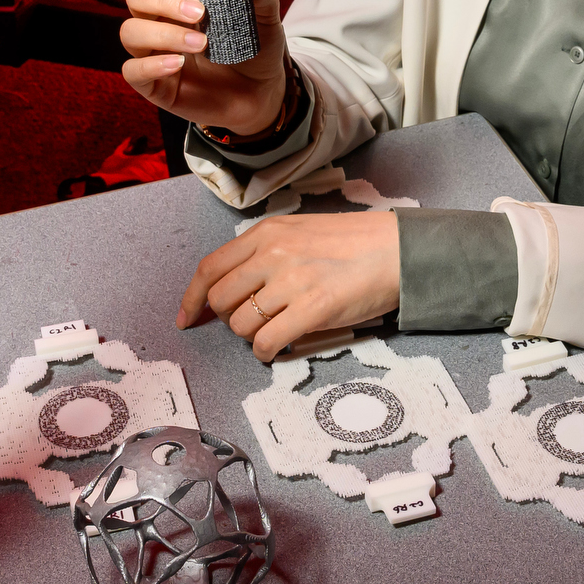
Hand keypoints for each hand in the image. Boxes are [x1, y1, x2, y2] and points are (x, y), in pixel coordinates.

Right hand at [119, 0, 290, 136]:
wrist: (261, 94)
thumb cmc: (255, 50)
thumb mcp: (263, 20)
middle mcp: (161, 20)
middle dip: (164, 0)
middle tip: (199, 13)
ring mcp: (154, 51)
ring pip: (130, 32)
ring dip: (163, 34)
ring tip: (201, 44)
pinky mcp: (153, 83)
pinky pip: (132, 70)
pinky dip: (150, 65)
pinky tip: (177, 64)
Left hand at [178, 209, 400, 360]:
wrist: (397, 250)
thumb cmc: (352, 243)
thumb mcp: (299, 231)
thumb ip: (264, 251)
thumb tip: (236, 286)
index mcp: (266, 232)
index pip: (210, 268)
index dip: (191, 298)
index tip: (186, 318)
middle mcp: (273, 253)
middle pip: (221, 300)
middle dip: (227, 319)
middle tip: (250, 322)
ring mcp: (292, 281)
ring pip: (241, 324)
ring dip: (250, 337)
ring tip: (273, 331)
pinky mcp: (313, 308)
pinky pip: (267, 342)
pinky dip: (265, 352)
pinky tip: (277, 349)